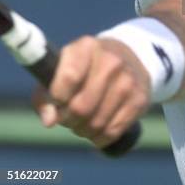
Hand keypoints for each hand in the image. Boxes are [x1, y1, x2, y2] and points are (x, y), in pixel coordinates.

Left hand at [32, 36, 150, 148]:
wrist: (128, 59)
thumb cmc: (84, 69)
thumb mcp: (61, 70)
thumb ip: (45, 96)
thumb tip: (49, 121)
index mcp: (87, 46)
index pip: (69, 78)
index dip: (58, 98)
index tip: (57, 101)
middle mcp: (111, 60)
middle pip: (81, 107)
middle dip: (69, 120)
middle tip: (68, 117)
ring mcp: (128, 80)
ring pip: (96, 123)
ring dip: (84, 130)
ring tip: (83, 122)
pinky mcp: (139, 99)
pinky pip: (112, 132)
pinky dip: (100, 137)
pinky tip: (98, 127)